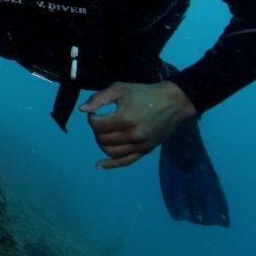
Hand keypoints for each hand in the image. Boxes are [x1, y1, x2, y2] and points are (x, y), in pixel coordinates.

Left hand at [79, 80, 197, 168]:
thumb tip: (82, 110)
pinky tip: (99, 165)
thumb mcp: (119, 89)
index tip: (95, 112)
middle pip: (102, 139)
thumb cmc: (144, 93)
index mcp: (125, 119)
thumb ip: (98, 99)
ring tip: (105, 131)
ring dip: (102, 142)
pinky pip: (125, 161)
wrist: (172, 102)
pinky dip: (110, 164)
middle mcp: (132, 136)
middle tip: (102, 119)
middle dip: (97, 129)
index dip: (91, 118)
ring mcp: (139, 145)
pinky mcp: (145, 150)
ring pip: (110, 151)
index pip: (97, 126)